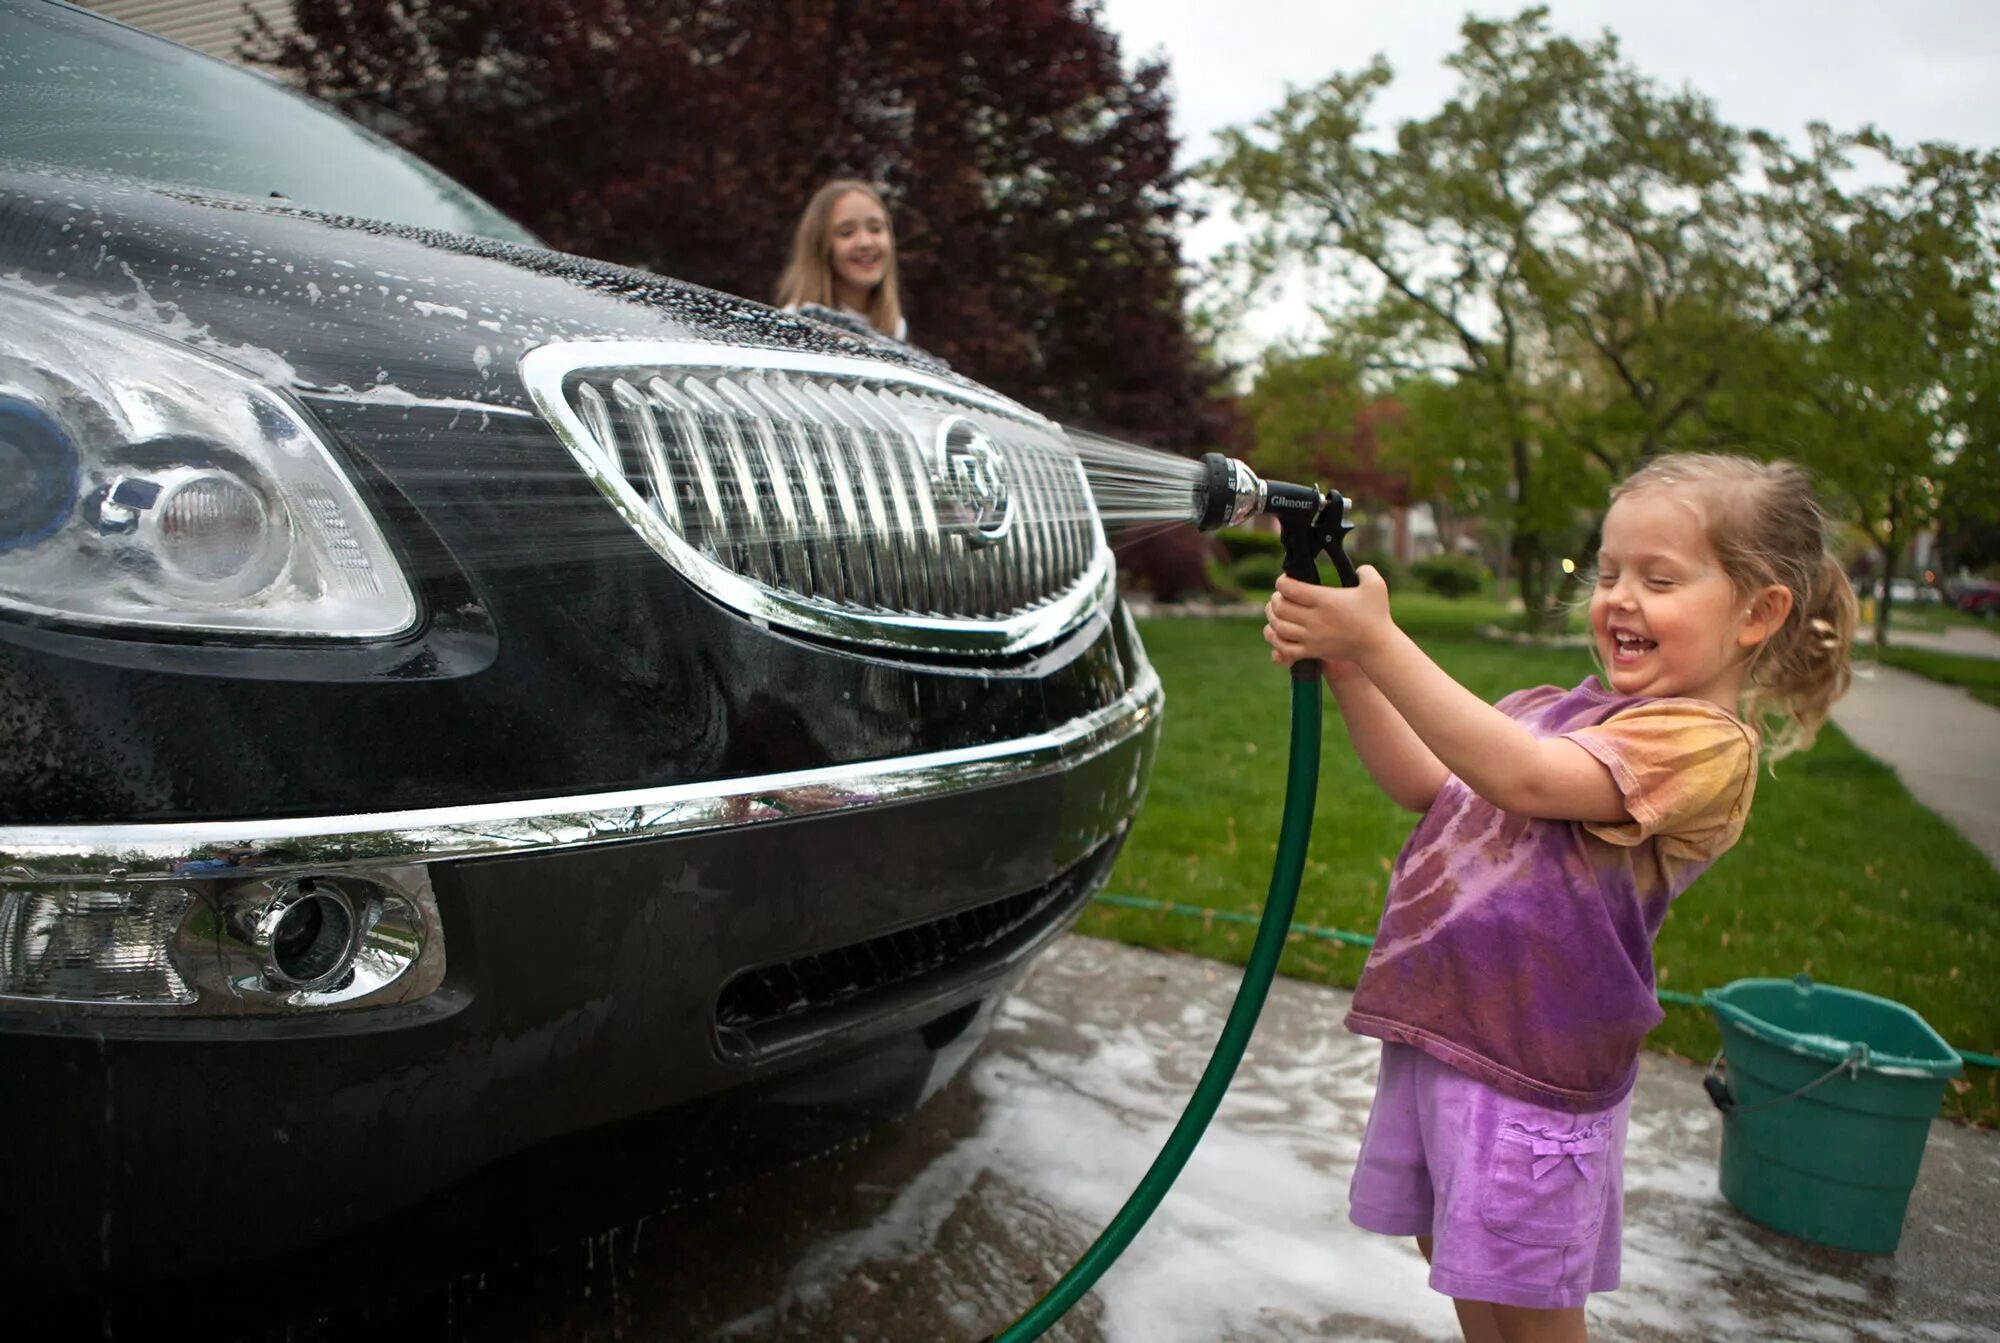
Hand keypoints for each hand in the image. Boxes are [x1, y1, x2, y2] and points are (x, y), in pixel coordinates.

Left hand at [1262, 566, 1393, 669]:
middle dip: (1275, 599)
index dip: (1282, 582)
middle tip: (1280, 596)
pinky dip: (1275, 640)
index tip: (1285, 580)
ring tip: (1275, 611)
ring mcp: (1312, 637)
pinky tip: (1275, 632)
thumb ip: (1365, 570)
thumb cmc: (1377, 615)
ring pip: (1278, 628)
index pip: (1290, 589)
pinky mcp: (1312, 651)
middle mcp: (1316, 619)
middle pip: (1280, 607)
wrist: (1377, 646)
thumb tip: (1357, 567)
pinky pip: (1284, 648)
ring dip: (1272, 617)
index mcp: (1326, 600)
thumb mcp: (1376, 585)